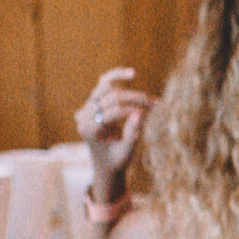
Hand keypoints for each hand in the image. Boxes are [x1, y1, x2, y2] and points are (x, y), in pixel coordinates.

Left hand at [75, 66, 151, 197]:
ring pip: (106, 85)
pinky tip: (132, 74)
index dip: (134, 110)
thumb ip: (132, 135)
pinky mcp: (93, 101)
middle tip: (154, 104)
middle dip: (134, 98)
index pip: (112, 112)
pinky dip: (118, 76)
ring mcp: (87, 107)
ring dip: (129, 89)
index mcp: (89, 130)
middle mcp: (84, 116)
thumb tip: (140, 113)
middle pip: (111, 97)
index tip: (152, 113)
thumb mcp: (126, 153)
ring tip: (146, 94)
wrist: (105, 164)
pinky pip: (104, 83)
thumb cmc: (117, 160)